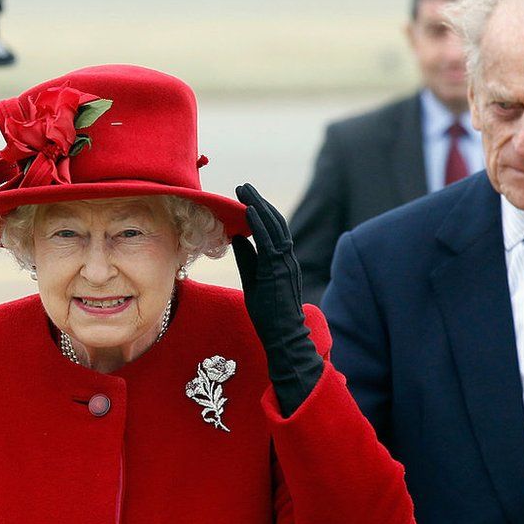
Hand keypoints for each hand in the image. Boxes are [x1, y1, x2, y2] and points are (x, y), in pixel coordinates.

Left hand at [232, 183, 321, 416]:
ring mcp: (285, 263)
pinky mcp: (280, 270)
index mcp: (282, 261)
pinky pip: (271, 241)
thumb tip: (237, 237)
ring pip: (275, 227)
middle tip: (243, 186)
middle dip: (259, 202)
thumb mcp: (253, 281)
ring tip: (244, 191)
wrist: (283, 336)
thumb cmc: (269, 314)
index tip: (245, 198)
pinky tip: (250, 210)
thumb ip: (248, 259)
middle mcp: (287, 258)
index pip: (273, 230)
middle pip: (275, 223)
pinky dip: (261, 224)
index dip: (260, 212)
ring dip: (259, 206)